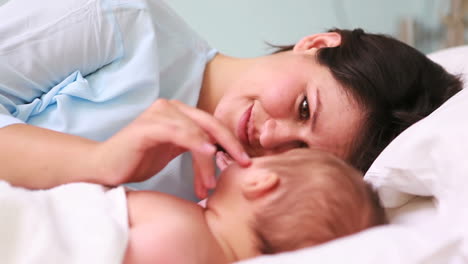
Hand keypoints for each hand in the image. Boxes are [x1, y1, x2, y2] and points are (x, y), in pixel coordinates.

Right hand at [95, 99, 249, 197]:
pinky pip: (178, 132)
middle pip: (211, 124)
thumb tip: (222, 155)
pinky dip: (195, 142)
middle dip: (231, 145)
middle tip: (244, 165)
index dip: (232, 142)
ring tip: (211, 183)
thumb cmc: (138, 160)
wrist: (104, 167)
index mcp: (179, 114)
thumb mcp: (173, 152)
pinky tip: (209, 154)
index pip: (213, 125)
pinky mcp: (148, 126)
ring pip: (197, 132)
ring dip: (209, 159)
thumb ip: (194, 147)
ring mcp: (158, 114)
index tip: (245, 163)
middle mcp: (170, 108)